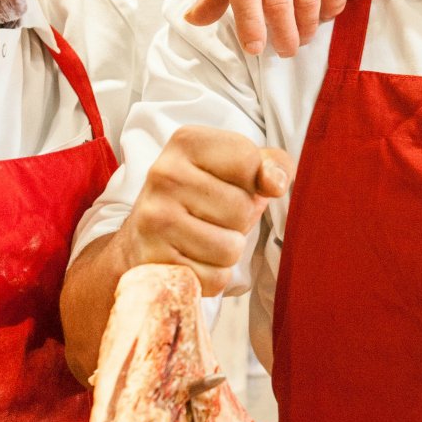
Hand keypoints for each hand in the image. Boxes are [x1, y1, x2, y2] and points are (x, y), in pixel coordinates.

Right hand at [118, 126, 292, 295]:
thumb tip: (275, 183)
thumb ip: (271, 165)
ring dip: (227, 251)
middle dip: (240, 220)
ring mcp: (155, 217)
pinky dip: (212, 276)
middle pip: (242, 208)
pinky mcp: (152, 259)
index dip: (255, 181)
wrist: (146, 234)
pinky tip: (192, 259)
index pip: (249, 161)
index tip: (233, 184)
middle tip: (215, 216)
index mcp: (187, 142)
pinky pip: (214, 279)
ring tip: (204, 237)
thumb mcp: (238, 167)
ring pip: (230, 248)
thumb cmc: (204, 196)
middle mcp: (165, 174)